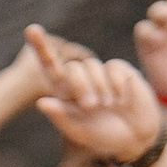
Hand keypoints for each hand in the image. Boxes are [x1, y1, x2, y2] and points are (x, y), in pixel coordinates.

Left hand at [28, 27, 160, 165]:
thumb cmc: (102, 136)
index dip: (41, 47)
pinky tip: (122, 99)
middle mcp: (80, 79)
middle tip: (91, 106)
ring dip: (99, 88)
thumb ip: (61, 117)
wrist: (134, 137)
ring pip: (92, 66)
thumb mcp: (80, 131)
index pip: (50, 67)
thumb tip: (41, 102)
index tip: (31, 29)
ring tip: (108, 106)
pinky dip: (117, 85)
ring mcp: (100, 73)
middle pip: (73, 68)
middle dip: (81, 86)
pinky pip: (113, 67)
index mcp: (65, 93)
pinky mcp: (120, 70)